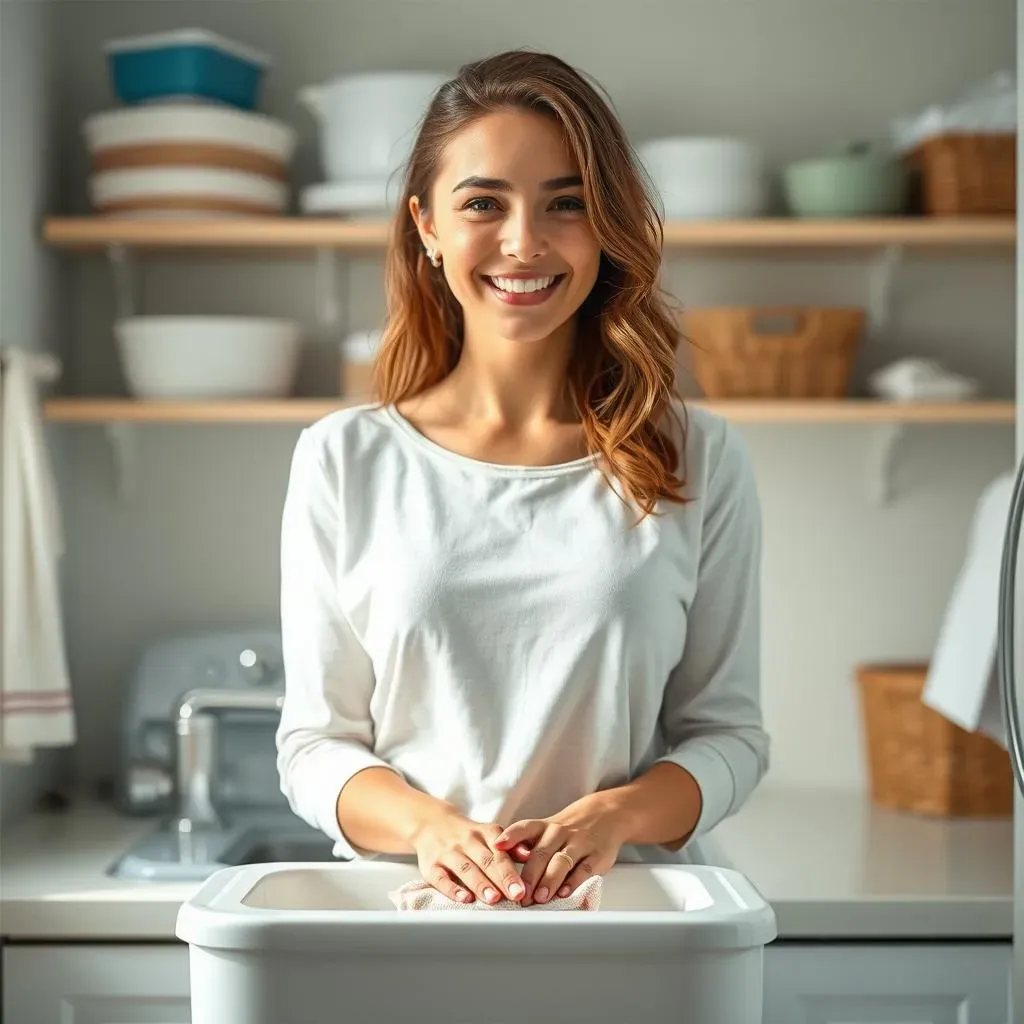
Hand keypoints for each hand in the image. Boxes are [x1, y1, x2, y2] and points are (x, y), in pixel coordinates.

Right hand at [410, 807, 530, 905]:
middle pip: (486, 861)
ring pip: (466, 869)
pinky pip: (441, 878)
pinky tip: (464, 899)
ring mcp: (448, 853)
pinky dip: (452, 889)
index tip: (524, 887)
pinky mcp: (431, 866)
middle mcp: (466, 841)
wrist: (431, 823)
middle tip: (516, 895)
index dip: (512, 871)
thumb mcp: (490, 834)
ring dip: (481, 884)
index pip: (501, 853)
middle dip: (502, 879)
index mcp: (484, 833)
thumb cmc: (468, 836)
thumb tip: (529, 855)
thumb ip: (510, 847)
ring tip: (494, 899)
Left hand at [493, 797, 626, 905]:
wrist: (604, 815)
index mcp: (543, 827)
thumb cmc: (566, 830)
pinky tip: (564, 893)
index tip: (497, 847)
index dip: (510, 837)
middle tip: (519, 895)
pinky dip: (574, 882)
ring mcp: (579, 843)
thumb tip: (500, 872)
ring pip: (561, 861)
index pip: (524, 828)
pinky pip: (584, 869)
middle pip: (540, 853)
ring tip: (539, 898)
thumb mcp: (545, 831)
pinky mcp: (597, 856)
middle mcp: (559, 833)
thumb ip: (525, 847)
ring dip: (549, 880)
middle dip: (529, 876)